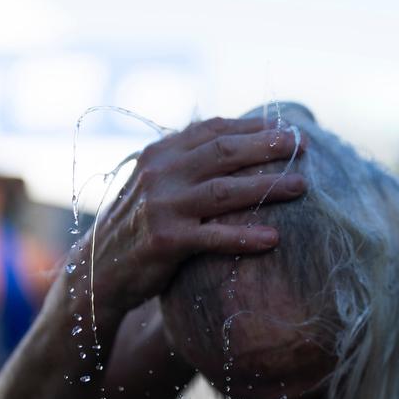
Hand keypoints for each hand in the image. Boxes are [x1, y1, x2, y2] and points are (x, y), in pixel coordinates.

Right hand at [80, 116, 305, 314]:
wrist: (98, 270)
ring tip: (301, 187)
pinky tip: (274, 239)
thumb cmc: (138, 226)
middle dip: (267, 146)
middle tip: (301, 145)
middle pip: (224, 152)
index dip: (253, 127)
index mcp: (160, 154)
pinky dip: (245, 236)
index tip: (287, 128)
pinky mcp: (166, 241)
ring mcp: (162, 207)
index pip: (213, 130)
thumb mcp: (155, 185)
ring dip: (267, 187)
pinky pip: (214, 237)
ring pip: (225, 190)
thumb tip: (236, 143)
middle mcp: (160, 174)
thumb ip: (186, 164)